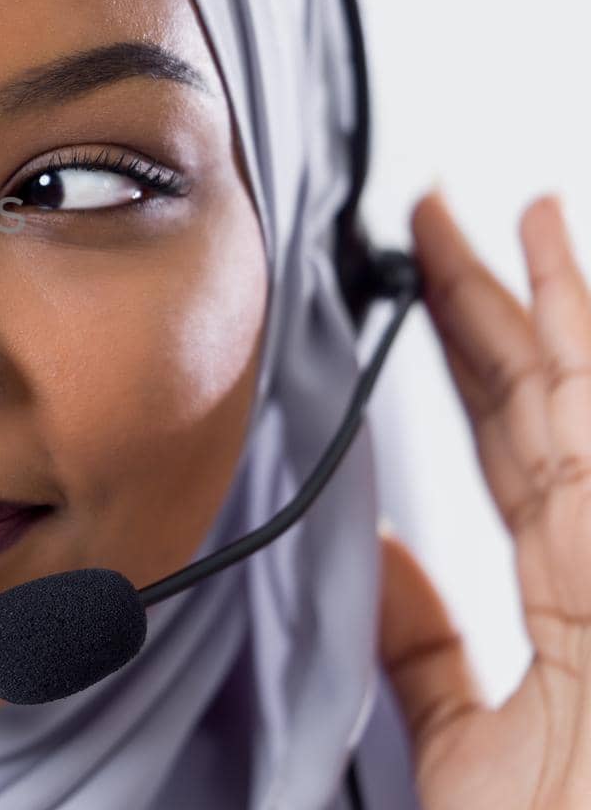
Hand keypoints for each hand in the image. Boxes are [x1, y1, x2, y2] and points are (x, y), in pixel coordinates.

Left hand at [378, 189, 590, 808]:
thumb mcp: (466, 747)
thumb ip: (429, 650)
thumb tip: (387, 557)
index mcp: (578, 610)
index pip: (517, 453)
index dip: (478, 361)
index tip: (428, 283)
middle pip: (555, 409)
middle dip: (500, 306)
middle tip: (442, 213)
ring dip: (563, 304)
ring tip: (518, 213)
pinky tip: (560, 282)